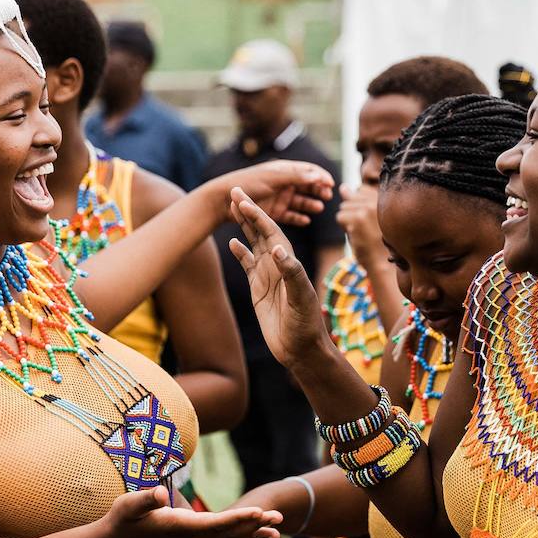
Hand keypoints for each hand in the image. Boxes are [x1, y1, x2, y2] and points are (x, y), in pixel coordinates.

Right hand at [102, 486, 282, 537]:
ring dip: (254, 534)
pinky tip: (256, 535)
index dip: (239, 518)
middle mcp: (192, 537)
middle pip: (230, 533)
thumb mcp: (130, 505)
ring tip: (277, 531)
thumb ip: (145, 499)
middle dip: (255, 526)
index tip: (259, 511)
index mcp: (182, 527)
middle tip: (279, 518)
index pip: (216, 523)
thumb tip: (159, 494)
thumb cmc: (124, 518)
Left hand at [212, 160, 333, 226]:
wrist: (223, 200)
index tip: (331, 183)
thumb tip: (317, 177)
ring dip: (310, 204)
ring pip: (301, 201)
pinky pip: (291, 215)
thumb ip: (295, 177)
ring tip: (318, 208)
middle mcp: (283, 184)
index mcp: (283, 171)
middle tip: (327, 196)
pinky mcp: (274, 213)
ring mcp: (280, 198)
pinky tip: (305, 221)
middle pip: (307, 186)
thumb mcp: (272, 178)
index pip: (308, 171)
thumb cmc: (246, 184)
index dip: (321, 176)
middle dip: (319, 190)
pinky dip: (298, 218)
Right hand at [228, 188, 332, 365]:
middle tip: (234, 190)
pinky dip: (240, 252)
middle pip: (261, 231)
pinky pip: (248, 264)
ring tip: (232, 207)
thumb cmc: (306, 324)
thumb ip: (291, 272)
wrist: (301, 348)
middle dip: (248, 211)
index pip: (271, 231)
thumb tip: (277, 249)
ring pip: (254, 243)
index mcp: (289, 262)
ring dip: (244, 225)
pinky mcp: (259, 288)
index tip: (243, 198)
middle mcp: (278, 264)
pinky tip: (232, 241)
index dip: (257, 214)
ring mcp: (268, 275)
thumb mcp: (301, 297)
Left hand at [337, 184, 384, 266]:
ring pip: (344, 208)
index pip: (361, 190)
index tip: (372, 221)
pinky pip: (340, 217)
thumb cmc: (380, 242)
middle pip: (350, 199)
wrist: (386, 263)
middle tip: (368, 229)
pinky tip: (359, 236)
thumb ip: (358, 200)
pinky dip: (345, 229)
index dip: (361, 206)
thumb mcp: (371, 216)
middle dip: (354, 214)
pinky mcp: (359, 218)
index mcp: (386, 196)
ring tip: (364, 233)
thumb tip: (342, 187)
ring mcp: (369, 207)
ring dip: (349, 221)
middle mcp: (379, 198)